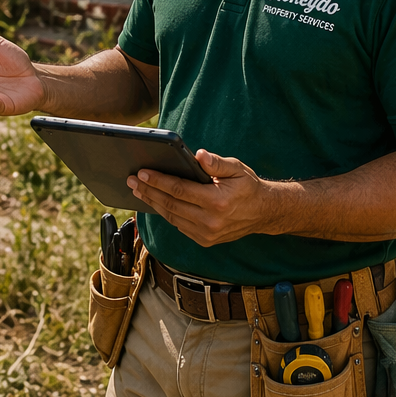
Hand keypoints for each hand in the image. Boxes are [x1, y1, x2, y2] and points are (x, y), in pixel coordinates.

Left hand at [127, 149, 274, 245]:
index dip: (158, 181)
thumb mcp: (237, 169)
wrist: (263, 213)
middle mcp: (210, 221)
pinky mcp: (205, 240)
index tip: (142, 172)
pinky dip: (165, 213)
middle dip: (148, 191)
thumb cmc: (247, 187)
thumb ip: (216, 163)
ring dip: (152, 203)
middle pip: (170, 204)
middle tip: (131, 180)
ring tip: (138, 190)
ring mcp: (207, 234)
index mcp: (217, 201)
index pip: (179, 190)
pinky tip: (155, 202)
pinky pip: (178, 225)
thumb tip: (199, 155)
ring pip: (171, 217)